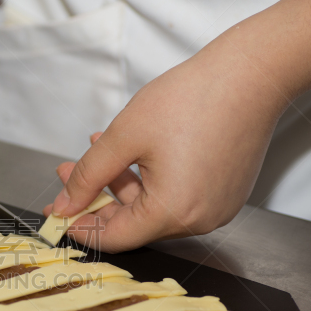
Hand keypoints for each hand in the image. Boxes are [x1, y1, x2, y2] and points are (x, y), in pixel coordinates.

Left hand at [44, 38, 286, 251]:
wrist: (253, 72)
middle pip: (133, 223)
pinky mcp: (223, 193)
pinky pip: (175, 196)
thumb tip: (63, 207)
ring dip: (120, 183)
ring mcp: (215, 208)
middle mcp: (199, 220)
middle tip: (68, 172)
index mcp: (174, 212)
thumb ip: (87, 176)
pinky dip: (148, 179)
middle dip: (96, 197)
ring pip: (152, 207)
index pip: (115, 238)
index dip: (80, 227)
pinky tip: (130, 153)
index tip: (57, 212)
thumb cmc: (193, 98)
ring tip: (96, 149)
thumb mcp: (123, 136)